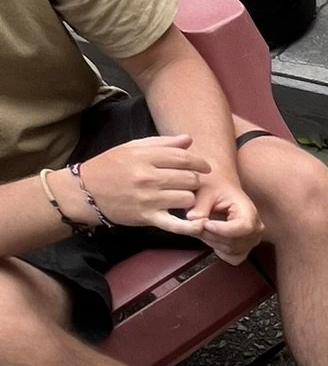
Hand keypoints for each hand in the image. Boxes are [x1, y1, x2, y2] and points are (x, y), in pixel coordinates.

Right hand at [71, 135, 210, 234]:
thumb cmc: (110, 167)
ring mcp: (148, 199)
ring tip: (184, 197)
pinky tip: (198, 223)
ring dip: (190, 198)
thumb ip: (162, 144)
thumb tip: (189, 139)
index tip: (205, 167)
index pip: (183, 157)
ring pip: (187, 198)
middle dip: (195, 180)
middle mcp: (148, 177)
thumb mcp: (132, 148)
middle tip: (191, 182)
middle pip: (189, 178)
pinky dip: (191, 226)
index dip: (199, 162)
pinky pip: (177, 225)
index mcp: (144, 157)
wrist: (85, 192)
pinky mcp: (147, 217)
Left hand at [191, 174, 264, 263]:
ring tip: (203, 224)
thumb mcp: (204, 191)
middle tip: (196, 221)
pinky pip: (230, 257)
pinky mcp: (244, 249)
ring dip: (211, 240)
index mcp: (250, 212)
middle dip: (210, 235)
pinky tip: (212, 235)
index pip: (243, 228)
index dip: (222, 230)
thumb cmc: (215, 187)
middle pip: (232, 242)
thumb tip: (192, 220)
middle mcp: (256, 229)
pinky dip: (217, 248)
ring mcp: (252, 241)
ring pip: (229, 250)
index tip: (205, 223)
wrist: (221, 188)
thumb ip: (198, 206)